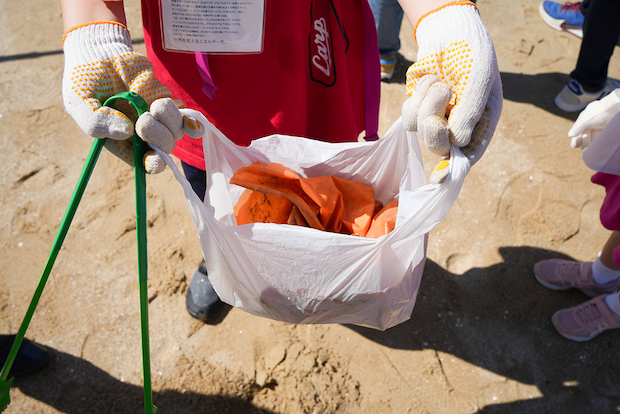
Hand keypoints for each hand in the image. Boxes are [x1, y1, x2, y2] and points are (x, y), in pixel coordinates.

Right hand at [62, 22, 203, 173]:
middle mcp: (143, 135)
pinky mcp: (167, 103)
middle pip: (164, 149)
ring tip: (154, 105)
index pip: (145, 163)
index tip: (154, 158)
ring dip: (170, 121)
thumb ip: (97, 121)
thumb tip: (126, 132)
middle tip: (143, 119)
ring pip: (176, 132)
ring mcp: (158, 119)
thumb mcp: (79, 103)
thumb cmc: (85, 83)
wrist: (99, 54)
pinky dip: (191, 122)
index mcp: (122, 143)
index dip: (153, 164)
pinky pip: (185, 117)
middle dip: (158, 137)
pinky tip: (192, 123)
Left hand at [402, 2, 502, 183]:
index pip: (466, 157)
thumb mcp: (479, 80)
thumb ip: (470, 111)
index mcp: (480, 126)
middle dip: (435, 127)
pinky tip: (429, 81)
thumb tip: (458, 143)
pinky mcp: (417, 109)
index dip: (453, 172)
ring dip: (428, 102)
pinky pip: (408, 115)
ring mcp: (436, 120)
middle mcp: (457, 128)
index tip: (439, 180)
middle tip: (442, 95)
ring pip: (420, 129)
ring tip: (441, 83)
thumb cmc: (472, 55)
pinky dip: (417, 96)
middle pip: (438, 148)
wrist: (451, 32)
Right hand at [568, 89, 619, 148]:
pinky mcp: (609, 128)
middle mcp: (593, 122)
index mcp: (585, 119)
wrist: (616, 106)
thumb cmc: (599, 111)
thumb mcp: (585, 119)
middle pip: (586, 135)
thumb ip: (577, 128)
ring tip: (590, 151)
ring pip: (594, 137)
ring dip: (591, 144)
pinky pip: (602, 137)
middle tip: (584, 150)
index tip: (574, 146)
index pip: (578, 130)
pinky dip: (599, 142)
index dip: (576, 138)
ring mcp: (602, 125)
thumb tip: (569, 135)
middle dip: (584, 142)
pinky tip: (597, 147)